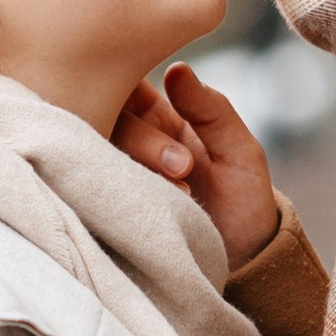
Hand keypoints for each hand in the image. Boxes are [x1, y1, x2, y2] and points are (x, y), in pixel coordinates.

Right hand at [114, 61, 279, 269]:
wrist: (241, 267)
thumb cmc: (244, 203)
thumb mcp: (240, 151)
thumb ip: (211, 110)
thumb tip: (175, 68)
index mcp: (160, 117)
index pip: (127, 86)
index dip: (134, 91)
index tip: (165, 118)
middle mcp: (131, 142)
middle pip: (108, 118)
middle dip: (145, 141)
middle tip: (184, 169)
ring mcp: (117, 174)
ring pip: (97, 152)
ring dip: (137, 169)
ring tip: (180, 193)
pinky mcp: (107, 207)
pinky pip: (91, 190)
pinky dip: (118, 195)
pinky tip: (147, 207)